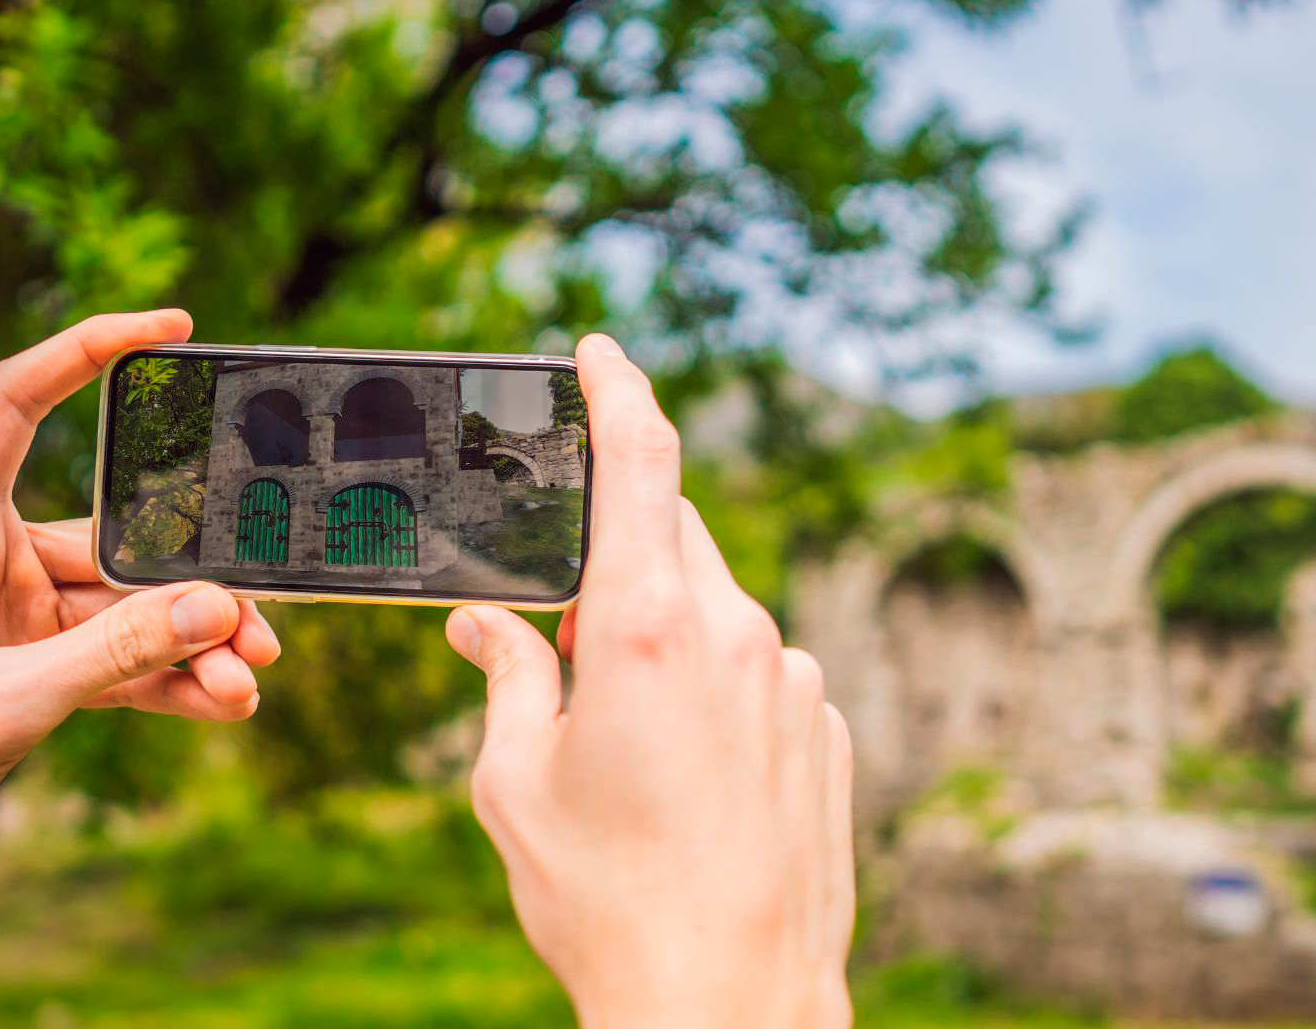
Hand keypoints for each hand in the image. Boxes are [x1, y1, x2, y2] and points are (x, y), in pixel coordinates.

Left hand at [0, 310, 279, 914]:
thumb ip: (109, 656)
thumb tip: (214, 608)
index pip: (15, 401)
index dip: (89, 351)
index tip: (174, 328)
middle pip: (109, 536)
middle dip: (192, 583)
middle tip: (261, 627)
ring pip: (119, 608)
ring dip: (187, 646)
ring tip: (248, 685)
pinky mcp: (13, 666)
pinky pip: (105, 658)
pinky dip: (159, 680)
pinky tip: (218, 704)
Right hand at [445, 334, 853, 1028]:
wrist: (730, 1005)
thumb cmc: (608, 901)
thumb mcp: (517, 785)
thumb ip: (507, 677)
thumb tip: (485, 625)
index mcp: (650, 628)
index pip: (642, 461)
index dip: (619, 390)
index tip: (602, 352)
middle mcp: (741, 634)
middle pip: (674, 538)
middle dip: (619, 557)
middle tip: (570, 637)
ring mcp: (797, 681)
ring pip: (721, 612)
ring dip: (669, 637)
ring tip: (628, 744)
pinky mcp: (830, 729)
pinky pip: (764, 674)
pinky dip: (720, 691)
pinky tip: (690, 779)